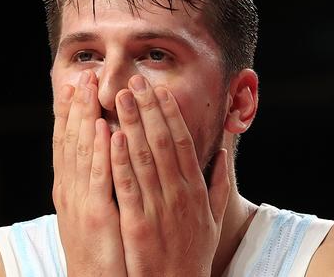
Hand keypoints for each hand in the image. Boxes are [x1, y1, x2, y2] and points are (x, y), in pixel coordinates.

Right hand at [52, 70, 126, 275]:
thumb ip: (98, 186)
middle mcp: (70, 192)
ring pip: (81, 152)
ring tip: (88, 88)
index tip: (75, 86)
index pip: (69, 144)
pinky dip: (100, 152)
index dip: (70, 114)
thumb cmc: (102, 254)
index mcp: (71, 191)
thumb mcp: (94, 216)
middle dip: (75, 107)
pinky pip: (99, 179)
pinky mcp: (97, 217)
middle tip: (81, 76)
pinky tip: (103, 128)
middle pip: (70, 141)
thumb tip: (105, 160)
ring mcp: (81, 204)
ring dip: (84, 118)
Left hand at [110, 75, 229, 276]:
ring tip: (120, 96)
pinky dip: (120, 159)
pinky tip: (112, 135)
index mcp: (195, 189)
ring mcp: (158, 208)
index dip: (170, 113)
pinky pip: (128, 186)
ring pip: (143, 157)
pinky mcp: (137, 224)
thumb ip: (219, 183)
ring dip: (132, 123)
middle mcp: (178, 193)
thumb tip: (221, 152)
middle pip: (162, 141)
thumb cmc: (194, 254)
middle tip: (135, 80)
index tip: (159, 89)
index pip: (182, 141)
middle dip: (148, 108)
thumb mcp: (214, 218)